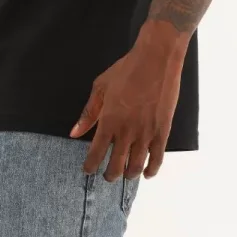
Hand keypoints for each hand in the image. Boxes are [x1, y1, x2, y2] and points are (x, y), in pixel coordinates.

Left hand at [69, 36, 183, 181]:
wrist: (155, 60)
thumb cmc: (126, 70)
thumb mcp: (101, 87)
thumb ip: (88, 112)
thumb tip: (74, 133)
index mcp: (109, 120)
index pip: (96, 153)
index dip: (90, 165)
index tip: (88, 170)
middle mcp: (127, 132)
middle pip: (116, 166)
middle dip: (109, 175)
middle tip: (106, 175)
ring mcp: (146, 134)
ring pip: (135, 166)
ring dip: (128, 175)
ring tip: (124, 175)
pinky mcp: (162, 132)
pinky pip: (157, 159)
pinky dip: (151, 170)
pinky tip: (146, 173)